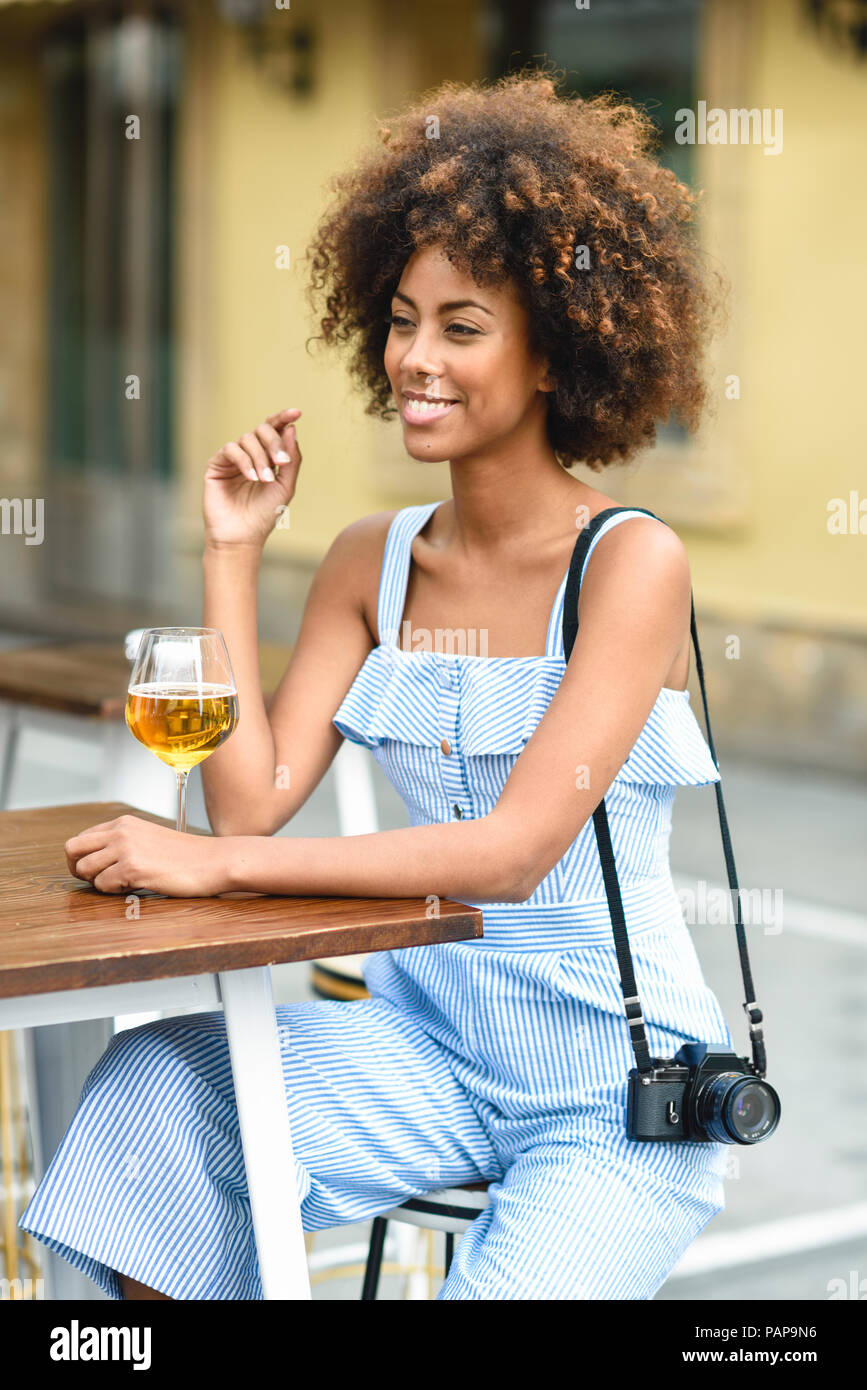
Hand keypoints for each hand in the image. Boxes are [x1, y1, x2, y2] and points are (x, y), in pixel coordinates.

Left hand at [65, 815, 230, 896]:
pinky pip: (103, 885)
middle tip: (97, 881)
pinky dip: (115, 892)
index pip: (81, 838)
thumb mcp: (148, 838)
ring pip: (84, 870)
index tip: (97, 871)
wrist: (213, 861)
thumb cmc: (186, 856)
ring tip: (124, 884)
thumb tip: (93, 861)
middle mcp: (121, 831)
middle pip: (72, 850)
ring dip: (99, 883)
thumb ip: (122, 843)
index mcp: (123, 823)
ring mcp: (125, 848)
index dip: (83, 859)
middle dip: (78, 869)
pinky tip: (137, 886)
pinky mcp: (132, 868)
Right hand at [203, 407, 302, 549]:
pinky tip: (251, 477)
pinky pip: (231, 449)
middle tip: (281, 461)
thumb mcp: (285, 485)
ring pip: (247, 439)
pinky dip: (244, 461)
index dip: (284, 418)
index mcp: (267, 456)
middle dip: (274, 442)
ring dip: (260, 458)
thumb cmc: (265, 514)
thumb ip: (291, 458)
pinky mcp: (217, 464)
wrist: (242, 535)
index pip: (275, 430)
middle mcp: (250, 453)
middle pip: (262, 430)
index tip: (296, 413)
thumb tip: (292, 428)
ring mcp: (233, 458)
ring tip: (265, 480)